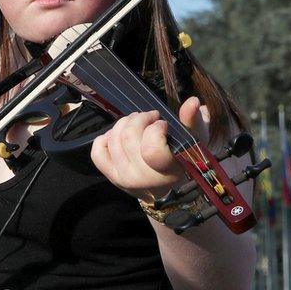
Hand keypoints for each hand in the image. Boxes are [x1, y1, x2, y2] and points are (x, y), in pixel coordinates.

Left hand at [90, 96, 209, 201]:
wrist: (166, 188)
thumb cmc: (181, 160)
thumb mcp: (192, 142)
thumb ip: (191, 121)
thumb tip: (193, 101)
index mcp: (166, 172)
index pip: (151, 149)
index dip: (155, 129)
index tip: (163, 124)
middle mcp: (142, 179)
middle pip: (129, 137)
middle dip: (140, 118)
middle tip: (150, 118)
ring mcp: (123, 178)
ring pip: (114, 139)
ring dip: (125, 123)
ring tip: (137, 122)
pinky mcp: (110, 176)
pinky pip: (98, 151)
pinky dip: (106, 137)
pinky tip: (120, 136)